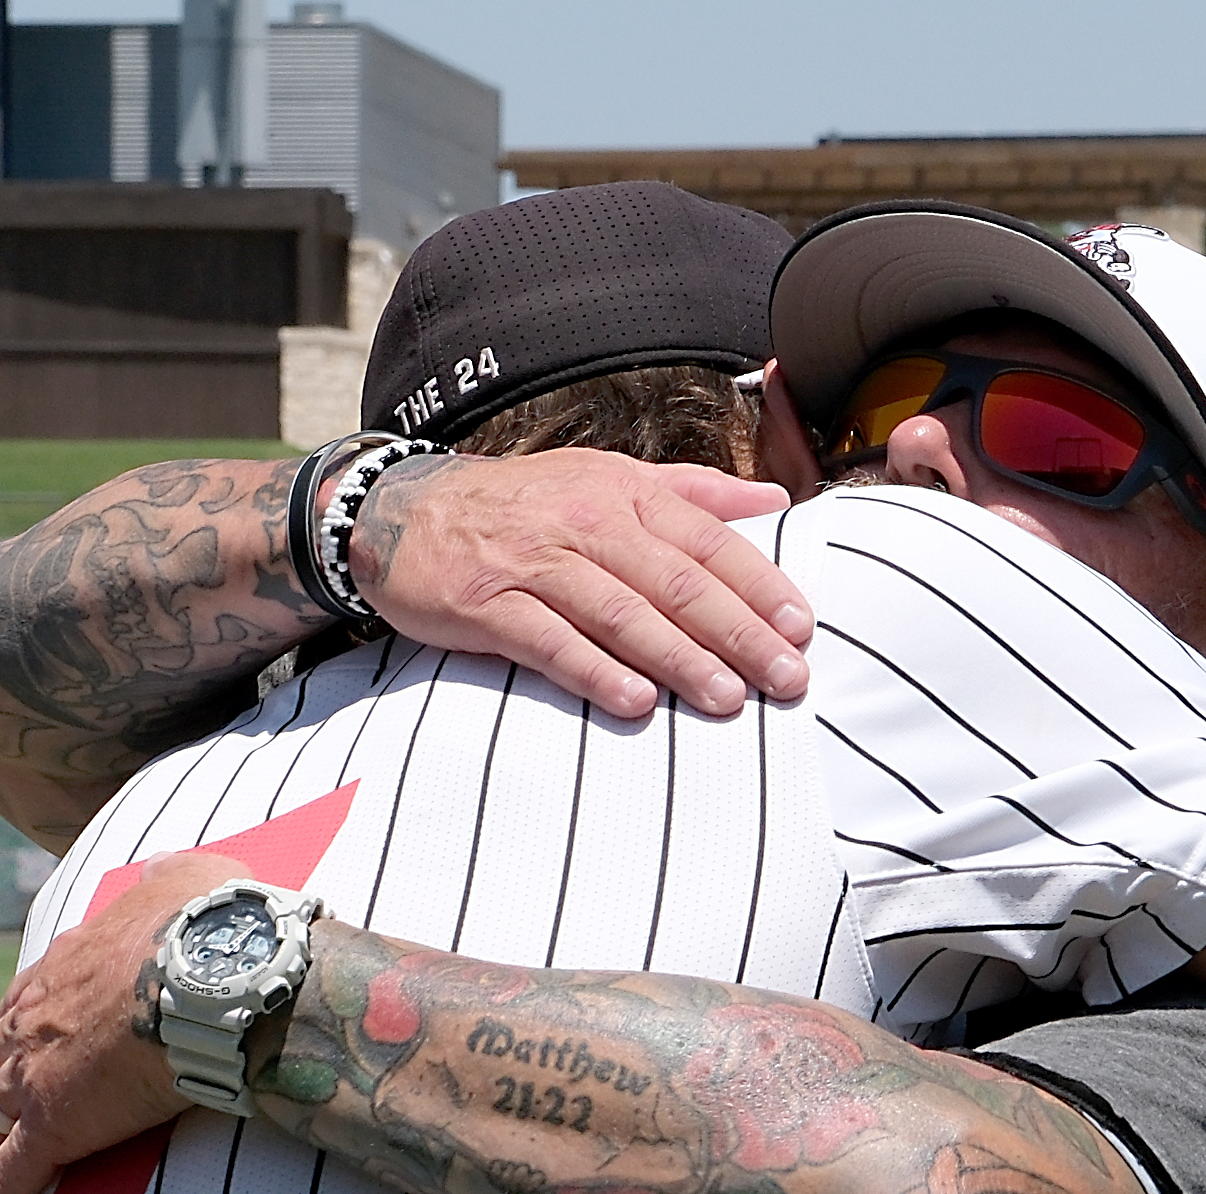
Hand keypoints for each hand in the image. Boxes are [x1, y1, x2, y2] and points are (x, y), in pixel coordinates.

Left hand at [0, 851, 249, 1193]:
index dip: (18, 1033)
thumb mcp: (192, 878)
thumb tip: (179, 874)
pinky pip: (4, 1182)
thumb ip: (174, 880)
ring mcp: (36, 1073)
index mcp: (67, 962)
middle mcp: (35, 1016)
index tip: (15, 1052)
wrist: (213, 968)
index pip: (26, 1004)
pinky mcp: (52, 1128)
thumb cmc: (215, 921)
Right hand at [351, 449, 812, 720]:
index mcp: (622, 492)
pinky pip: (549, 642)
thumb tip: (773, 503)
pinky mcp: (487, 603)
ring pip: (621, 614)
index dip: (758, 584)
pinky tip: (635, 702)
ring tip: (728, 698)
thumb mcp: (605, 479)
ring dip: (679, 659)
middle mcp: (585, 522)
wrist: (403, 511)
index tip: (801, 627)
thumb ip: (692, 492)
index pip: (705, 540)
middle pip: (675, 582)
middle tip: (786, 678)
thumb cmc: (520, 504)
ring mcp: (535, 563)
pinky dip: (594, 671)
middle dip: (738, 633)